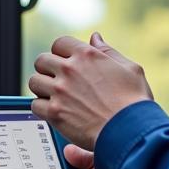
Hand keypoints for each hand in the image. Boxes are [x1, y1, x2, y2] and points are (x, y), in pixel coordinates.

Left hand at [28, 32, 152, 149]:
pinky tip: (55, 112)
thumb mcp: (129, 68)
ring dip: (42, 88)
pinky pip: (35, 105)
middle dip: (48, 69)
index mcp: (86, 55)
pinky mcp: (54, 112)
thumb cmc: (134, 102)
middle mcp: (70, 70)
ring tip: (54, 96)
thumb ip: (108, 51)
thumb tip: (95, 38)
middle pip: (42, 60)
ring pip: (34, 81)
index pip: (59, 43)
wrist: (130, 131)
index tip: (65, 63)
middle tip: (57, 80)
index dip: (62, 53)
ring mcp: (60, 91)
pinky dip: (42, 109)